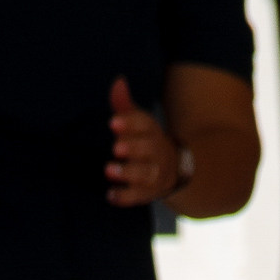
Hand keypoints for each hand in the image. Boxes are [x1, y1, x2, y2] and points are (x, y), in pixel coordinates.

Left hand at [105, 76, 183, 207]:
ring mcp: (155, 173)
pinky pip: (138, 196)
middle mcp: (157, 151)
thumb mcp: (136, 122)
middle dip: (133, 148)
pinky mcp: (149, 193)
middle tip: (116, 147)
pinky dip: (125, 197)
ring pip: (146, 174)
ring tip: (109, 170)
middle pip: (149, 149)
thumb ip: (124, 105)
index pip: (144, 124)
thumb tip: (118, 81)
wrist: (171, 168)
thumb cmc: (143, 140)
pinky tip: (110, 195)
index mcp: (151, 130)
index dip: (130, 123)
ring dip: (128, 173)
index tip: (113, 122)